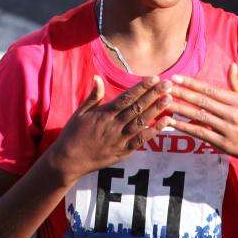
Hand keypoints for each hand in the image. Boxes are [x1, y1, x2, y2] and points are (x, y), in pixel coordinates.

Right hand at [47, 75, 173, 183]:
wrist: (69, 160)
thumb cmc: (73, 134)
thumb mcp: (80, 113)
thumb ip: (93, 96)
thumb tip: (98, 77)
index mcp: (103, 114)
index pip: (126, 98)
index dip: (141, 88)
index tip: (153, 78)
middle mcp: (113, 126)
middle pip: (137, 108)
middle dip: (153, 95)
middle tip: (168, 84)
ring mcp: (119, 139)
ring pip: (141, 122)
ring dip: (156, 111)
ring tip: (169, 99)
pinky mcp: (123, 152)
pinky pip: (141, 140)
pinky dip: (154, 131)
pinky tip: (165, 122)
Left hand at [164, 63, 237, 168]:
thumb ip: (237, 84)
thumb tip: (231, 65)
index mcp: (237, 101)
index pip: (210, 89)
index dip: (191, 83)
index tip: (175, 77)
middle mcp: (232, 114)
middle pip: (202, 102)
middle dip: (181, 93)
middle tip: (163, 88)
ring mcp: (227, 129)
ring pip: (199, 117)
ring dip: (180, 109)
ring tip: (163, 103)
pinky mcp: (224, 144)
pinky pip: (201, 134)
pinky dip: (185, 128)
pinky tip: (172, 123)